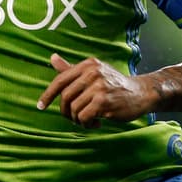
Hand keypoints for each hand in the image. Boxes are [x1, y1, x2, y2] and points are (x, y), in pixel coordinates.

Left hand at [36, 53, 155, 126]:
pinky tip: (95, 124)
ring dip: (78, 120)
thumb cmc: (114, 84)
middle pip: (65, 96)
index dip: (48, 94)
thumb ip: (72, 69)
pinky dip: (86, 124)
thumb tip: (52, 57)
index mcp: (87, 64)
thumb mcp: (93, 73)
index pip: (60, 79)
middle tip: (74, 118)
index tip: (40, 106)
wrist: (141, 93)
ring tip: (88, 120)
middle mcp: (92, 72)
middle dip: (66, 112)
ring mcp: (99, 86)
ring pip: (74, 109)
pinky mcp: (105, 101)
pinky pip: (84, 117)